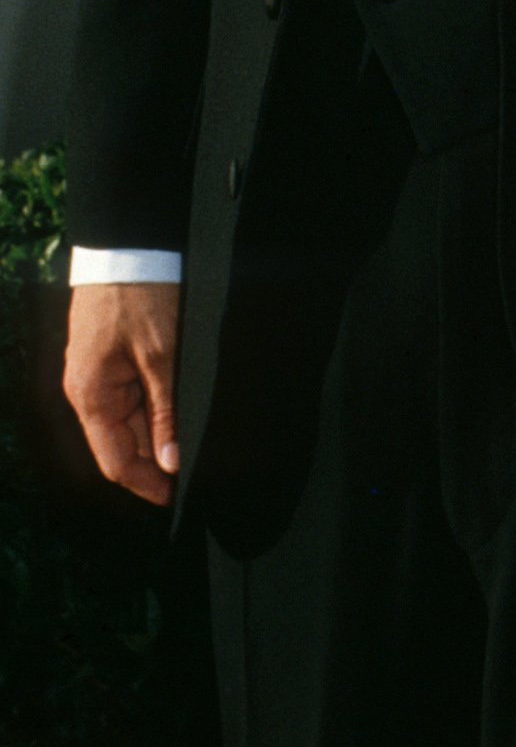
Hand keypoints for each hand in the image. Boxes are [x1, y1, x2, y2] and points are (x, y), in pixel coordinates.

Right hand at [63, 282, 181, 505]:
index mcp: (90, 396)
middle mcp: (88, 391)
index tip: (176, 497)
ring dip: (159, 435)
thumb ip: (165, 412)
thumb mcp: (161, 356)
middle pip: (121, 443)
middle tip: (197, 472)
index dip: (145, 484)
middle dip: (155, 461)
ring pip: (130, 422)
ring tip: (196, 444)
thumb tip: (170, 462)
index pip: (114, 460)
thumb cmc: (140, 297)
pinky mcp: (112, 361)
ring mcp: (99, 376)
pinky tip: (182, 414)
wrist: (128, 248)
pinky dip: (157, 409)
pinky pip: (134, 397)